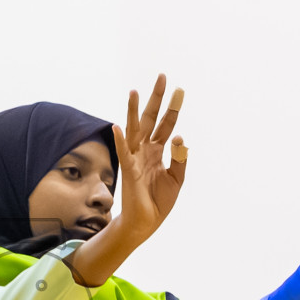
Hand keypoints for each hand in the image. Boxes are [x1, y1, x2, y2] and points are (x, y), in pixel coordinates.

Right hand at [111, 73, 186, 245]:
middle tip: (162, 77)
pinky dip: (121, 140)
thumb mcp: (177, 179)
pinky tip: (118, 126)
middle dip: (156, 99)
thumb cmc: (159, 201)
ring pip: (134, 130)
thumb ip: (180, 159)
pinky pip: (124, 153)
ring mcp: (135, 159)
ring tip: (134, 92)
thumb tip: (180, 137)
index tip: (179, 89)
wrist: (146, 222)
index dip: (173, 108)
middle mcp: (145, 150)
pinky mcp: (129, 171)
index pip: (166, 125)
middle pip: (150, 119)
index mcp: (157, 151)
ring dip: (133, 111)